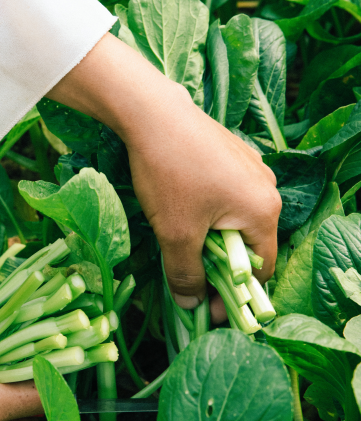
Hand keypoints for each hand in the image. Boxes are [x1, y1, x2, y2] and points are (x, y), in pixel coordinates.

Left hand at [48, 32, 280, 320]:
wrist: (152, 113)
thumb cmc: (169, 174)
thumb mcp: (176, 234)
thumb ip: (186, 274)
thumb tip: (191, 304)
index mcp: (264, 211)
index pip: (260, 270)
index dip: (234, 296)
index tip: (206, 308)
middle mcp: (268, 188)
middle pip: (250, 245)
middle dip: (222, 268)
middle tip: (191, 282)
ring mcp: (252, 168)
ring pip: (236, 220)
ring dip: (213, 241)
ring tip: (182, 247)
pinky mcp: (233, 155)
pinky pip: (228, 197)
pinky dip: (210, 215)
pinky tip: (182, 213)